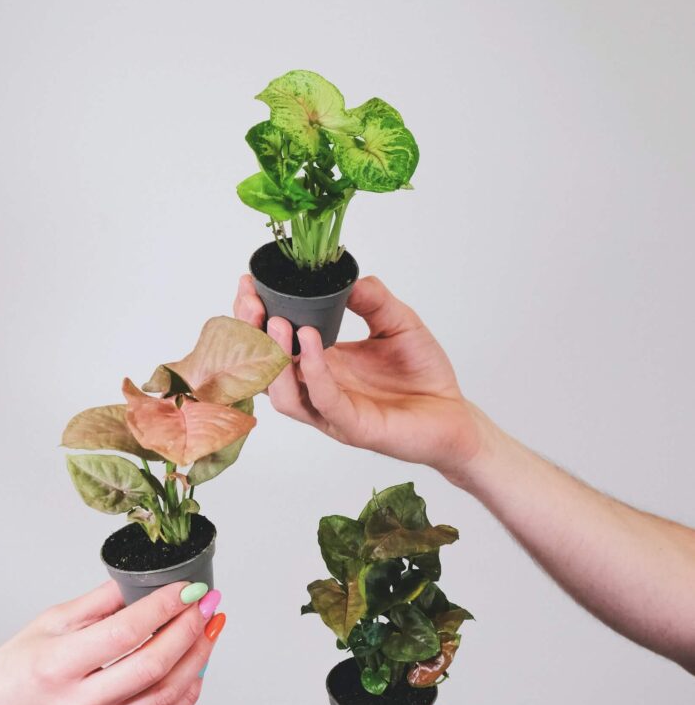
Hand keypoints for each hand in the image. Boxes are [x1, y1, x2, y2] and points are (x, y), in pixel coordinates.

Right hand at [0, 579, 223, 704]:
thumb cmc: (11, 675)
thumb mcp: (47, 625)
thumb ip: (98, 603)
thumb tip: (141, 580)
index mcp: (59, 667)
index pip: (126, 632)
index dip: (165, 606)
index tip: (187, 587)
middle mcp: (83, 704)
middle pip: (155, 665)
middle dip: (190, 628)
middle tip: (208, 602)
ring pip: (167, 695)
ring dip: (198, 657)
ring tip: (210, 628)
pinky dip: (188, 693)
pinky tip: (197, 668)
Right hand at [234, 274, 486, 480]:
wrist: (455, 414)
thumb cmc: (422, 375)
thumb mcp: (398, 323)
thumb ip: (373, 300)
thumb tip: (348, 278)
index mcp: (321, 364)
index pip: (275, 343)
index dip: (257, 316)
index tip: (248, 284)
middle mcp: (318, 389)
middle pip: (267, 368)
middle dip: (252, 334)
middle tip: (250, 301)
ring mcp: (332, 411)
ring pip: (284, 393)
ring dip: (276, 357)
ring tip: (277, 322)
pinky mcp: (353, 426)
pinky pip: (324, 401)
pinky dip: (314, 372)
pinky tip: (311, 342)